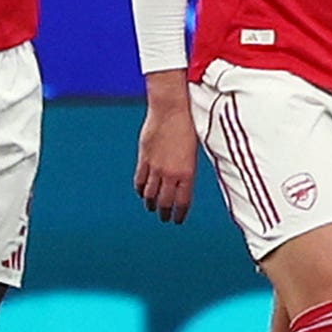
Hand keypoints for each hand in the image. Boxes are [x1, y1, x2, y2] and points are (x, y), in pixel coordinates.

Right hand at [134, 73, 197, 222]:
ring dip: (151, 204)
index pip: (182, 202)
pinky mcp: (144, 159)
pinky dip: (140, 190)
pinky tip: (142, 193)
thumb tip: (181, 185)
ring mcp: (156, 167)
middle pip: (165, 202)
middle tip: (165, 217)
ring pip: (150, 194)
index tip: (177, 220)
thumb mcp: (192, 153)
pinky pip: (140, 181)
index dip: (178, 214)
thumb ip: (185, 171)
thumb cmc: (187, 128)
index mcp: (187, 173)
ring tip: (152, 208)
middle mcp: (171, 174)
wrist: (171, 111)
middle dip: (165, 213)